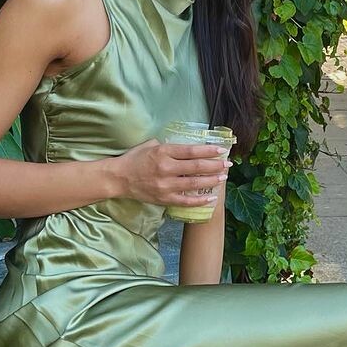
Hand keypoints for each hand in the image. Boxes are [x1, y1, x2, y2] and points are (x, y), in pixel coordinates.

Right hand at [112, 139, 229, 207]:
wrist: (118, 178)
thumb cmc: (135, 159)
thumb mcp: (151, 145)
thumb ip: (169, 146)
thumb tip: (187, 148)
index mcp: (163, 152)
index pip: (191, 151)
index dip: (209, 150)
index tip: (221, 149)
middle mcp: (166, 168)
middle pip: (197, 167)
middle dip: (215, 165)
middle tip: (228, 164)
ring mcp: (165, 185)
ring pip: (194, 184)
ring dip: (211, 181)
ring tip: (223, 178)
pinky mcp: (164, 198)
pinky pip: (186, 201)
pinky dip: (200, 200)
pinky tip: (211, 198)